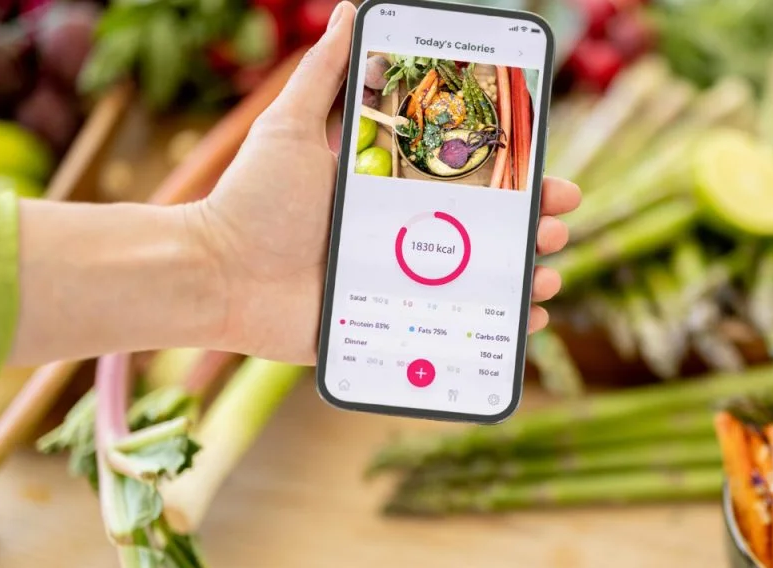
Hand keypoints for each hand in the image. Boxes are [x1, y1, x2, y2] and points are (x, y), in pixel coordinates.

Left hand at [191, 1, 578, 364]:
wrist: (217, 274)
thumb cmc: (251, 200)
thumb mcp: (290, 127)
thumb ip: (324, 73)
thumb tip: (352, 9)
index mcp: (392, 191)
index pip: (471, 181)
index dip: (515, 177)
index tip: (548, 173)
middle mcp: (405, 237)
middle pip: (489, 233)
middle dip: (535, 229)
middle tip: (556, 227)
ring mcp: (402, 284)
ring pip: (484, 282)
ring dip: (526, 277)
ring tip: (545, 276)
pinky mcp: (391, 326)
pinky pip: (457, 331)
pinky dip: (499, 329)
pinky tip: (525, 321)